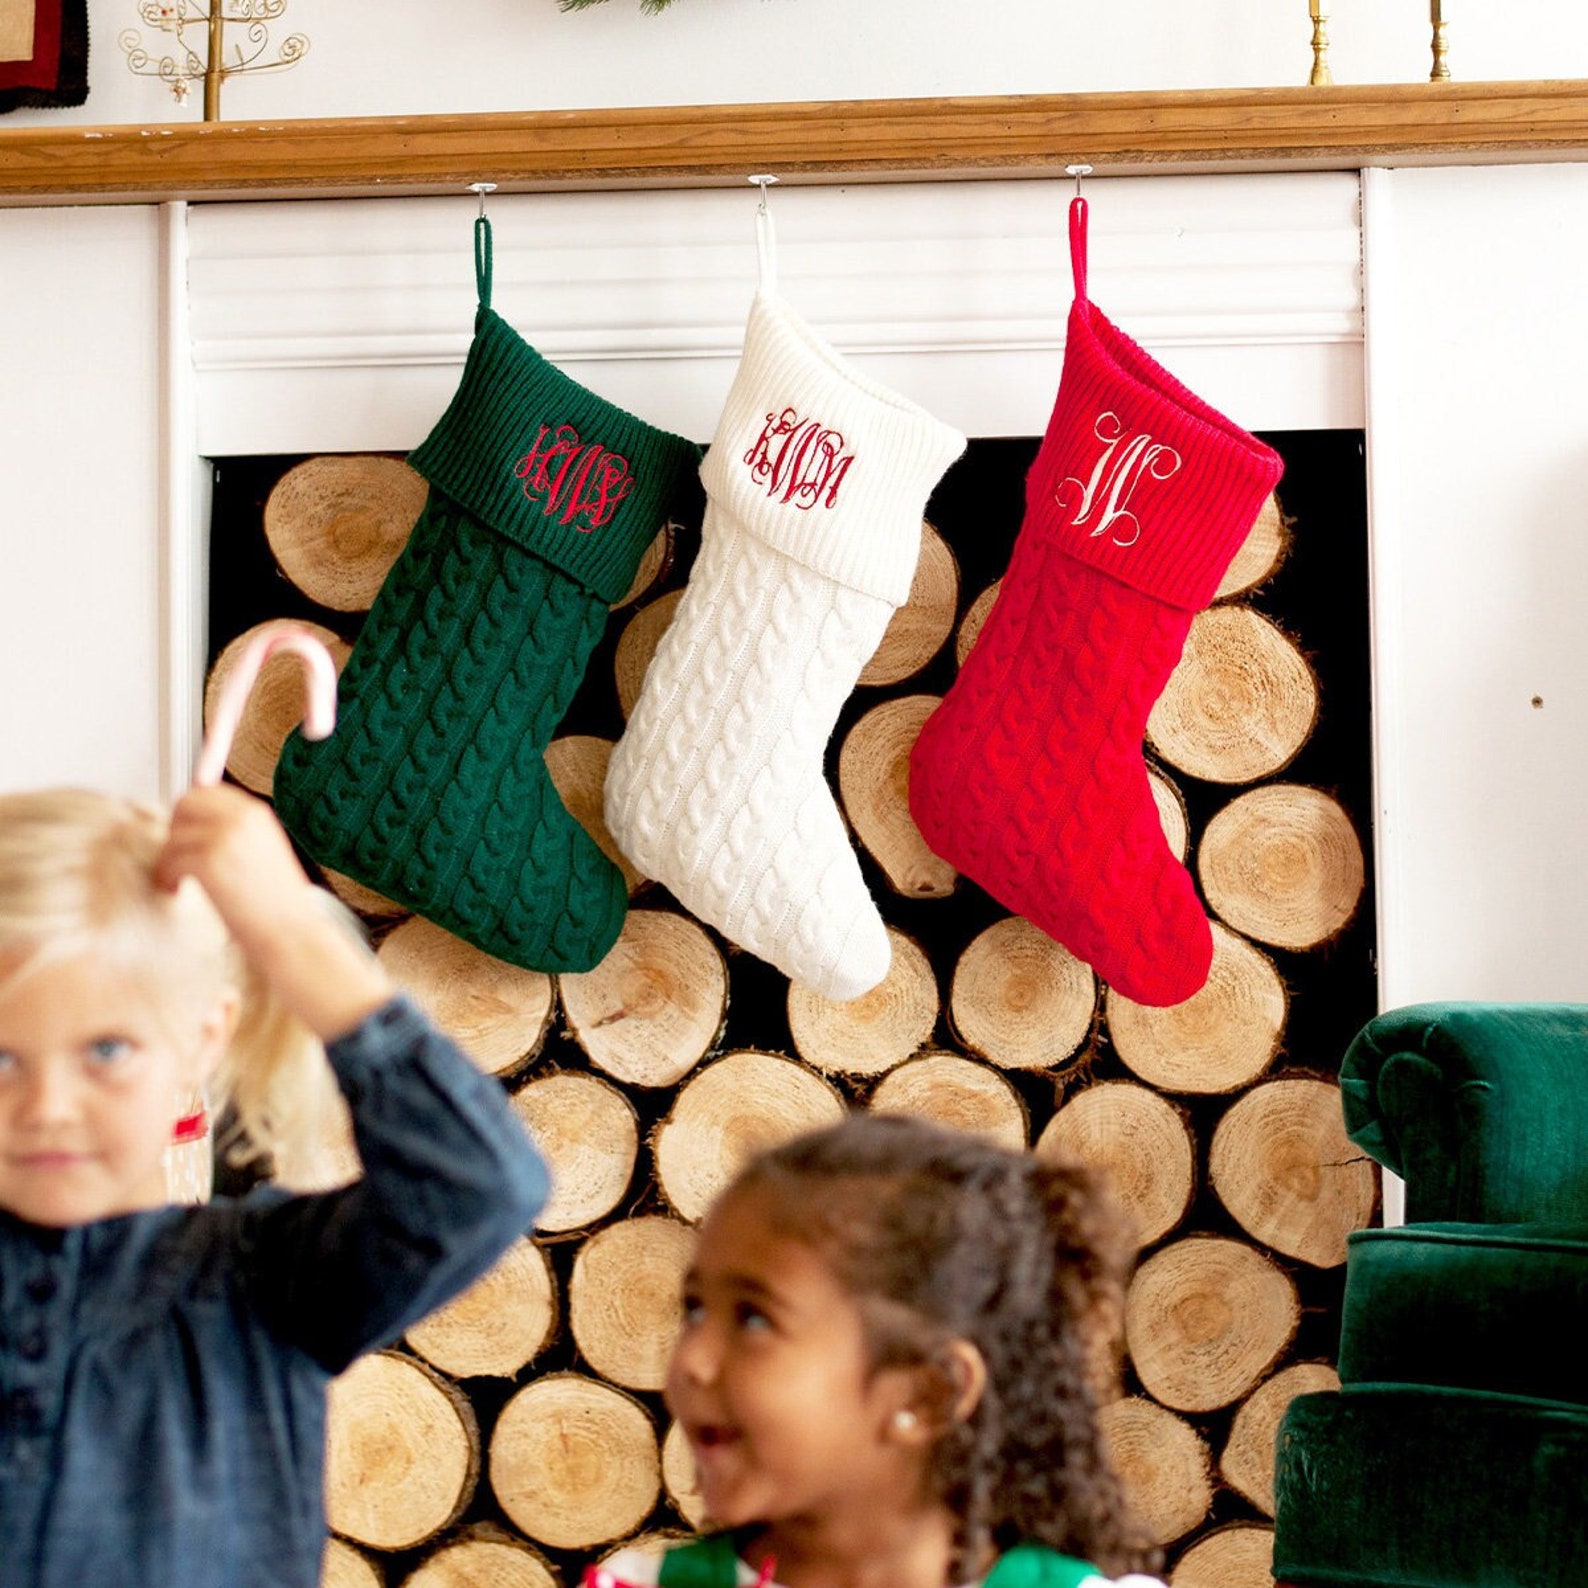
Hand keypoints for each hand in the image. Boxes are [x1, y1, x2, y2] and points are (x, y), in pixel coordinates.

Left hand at [156, 784, 392, 1039]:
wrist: (289, 931)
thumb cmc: (276, 903)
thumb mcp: (262, 852)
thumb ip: (234, 832)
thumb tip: (194, 820)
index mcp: (257, 813)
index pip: (207, 792)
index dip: (189, 813)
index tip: (182, 833)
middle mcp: (242, 818)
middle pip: (186, 803)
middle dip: (176, 830)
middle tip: (178, 857)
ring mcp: (225, 837)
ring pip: (174, 834)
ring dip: (169, 859)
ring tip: (178, 880)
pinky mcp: (209, 861)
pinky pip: (170, 859)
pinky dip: (167, 877)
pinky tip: (176, 891)